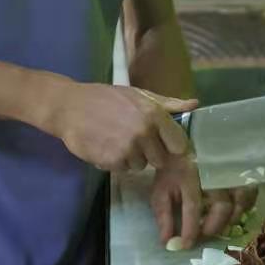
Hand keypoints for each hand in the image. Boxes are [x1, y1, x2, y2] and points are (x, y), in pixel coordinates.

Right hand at [50, 82, 196, 172]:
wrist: (69, 107)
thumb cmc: (105, 98)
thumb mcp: (138, 95)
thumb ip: (168, 103)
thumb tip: (195, 105)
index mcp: (154, 114)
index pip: (179, 143)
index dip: (172, 147)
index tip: (163, 144)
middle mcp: (144, 132)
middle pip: (160, 159)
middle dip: (149, 153)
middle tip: (132, 139)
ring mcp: (127, 148)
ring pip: (140, 166)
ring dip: (131, 159)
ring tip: (115, 141)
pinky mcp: (111, 161)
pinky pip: (122, 169)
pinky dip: (115, 162)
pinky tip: (105, 146)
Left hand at [151, 161, 257, 248]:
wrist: (185, 146)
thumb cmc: (173, 172)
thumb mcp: (161, 191)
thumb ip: (164, 217)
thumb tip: (168, 243)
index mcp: (190, 177)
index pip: (193, 207)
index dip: (191, 230)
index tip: (186, 246)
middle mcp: (213, 174)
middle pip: (222, 206)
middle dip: (214, 227)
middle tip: (203, 235)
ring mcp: (230, 171)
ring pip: (240, 202)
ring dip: (230, 220)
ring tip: (217, 225)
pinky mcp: (241, 172)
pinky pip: (250, 195)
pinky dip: (243, 208)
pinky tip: (232, 213)